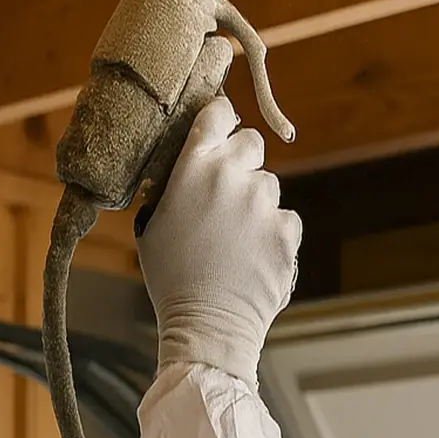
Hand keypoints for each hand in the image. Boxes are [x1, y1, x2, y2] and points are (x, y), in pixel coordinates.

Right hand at [137, 97, 302, 387]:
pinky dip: (273, 233)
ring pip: (269, 184)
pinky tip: (252, 256)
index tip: (220, 128)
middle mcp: (229, 175)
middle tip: (226, 193)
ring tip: (235, 238)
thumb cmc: (172, 277)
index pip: (217, 113)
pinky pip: (284, 218)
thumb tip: (186, 165)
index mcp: (191, 168)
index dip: (220, 118)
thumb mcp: (152, 224)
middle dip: (241, 161)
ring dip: (256, 202)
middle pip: (251, 141)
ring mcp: (262, 201)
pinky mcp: (286, 228)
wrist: (208, 324)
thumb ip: (172, 186)